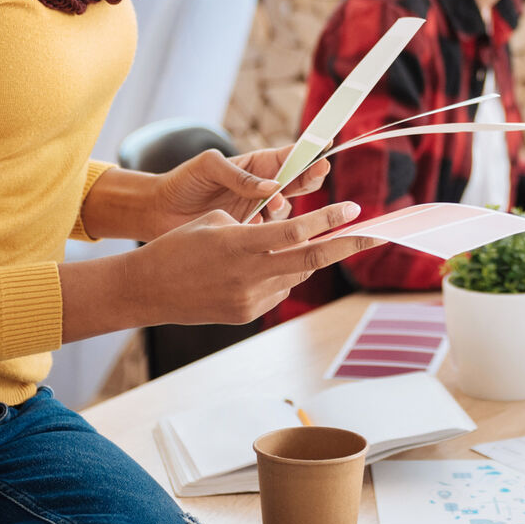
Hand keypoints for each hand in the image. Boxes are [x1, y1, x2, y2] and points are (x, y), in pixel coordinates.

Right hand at [134, 202, 384, 324]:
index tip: (353, 208)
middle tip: (376, 233)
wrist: (148, 289)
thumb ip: (258, 227)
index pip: (297, 232)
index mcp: (240, 244)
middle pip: (312, 258)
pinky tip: (257, 270)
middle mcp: (249, 275)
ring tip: (286, 246)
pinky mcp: (247, 314)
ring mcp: (249, 299)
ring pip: (296, 274)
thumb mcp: (217, 223)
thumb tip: (293, 234)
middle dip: (348, 244)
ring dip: (303, 257)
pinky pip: (278, 290)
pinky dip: (280, 275)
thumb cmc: (179, 245)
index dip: (329, 220)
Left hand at [151, 146, 331, 231]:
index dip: (308, 152)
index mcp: (256, 165)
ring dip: (284, 207)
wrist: (158, 213)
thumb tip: (273, 186)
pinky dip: (267, 231)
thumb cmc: (182, 182)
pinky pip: (269, 234)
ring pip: (286, 211)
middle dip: (310, 177)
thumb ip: (239, 175)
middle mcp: (262, 188)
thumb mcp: (208, 167)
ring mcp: (257, 212)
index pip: (289, 156)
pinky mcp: (249, 235)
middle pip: (298, 182)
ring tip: (271, 205)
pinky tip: (254, 226)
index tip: (324, 147)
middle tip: (317, 173)